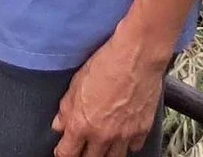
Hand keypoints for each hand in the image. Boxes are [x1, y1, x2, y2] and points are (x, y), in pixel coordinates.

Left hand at [52, 30, 167, 156]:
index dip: (63, 153)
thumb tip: (60, 124)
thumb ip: (66, 108)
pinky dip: (127, 144)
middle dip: (83, 155)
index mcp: (82, 124)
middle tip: (82, 147)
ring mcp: (124, 135)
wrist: (138, 56)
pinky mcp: (143, 130)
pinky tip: (123, 135)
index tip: (63, 150)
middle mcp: (103, 135)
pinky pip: (133, 148)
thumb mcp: (77, 82)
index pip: (67, 153)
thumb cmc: (108, 63)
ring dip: (105, 153)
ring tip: (102, 144)